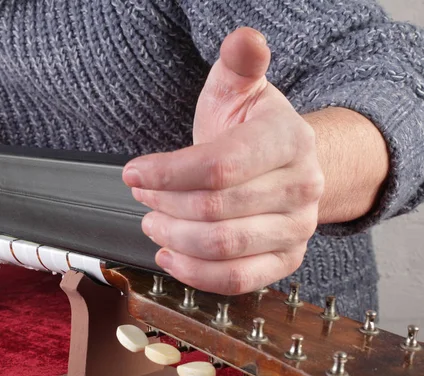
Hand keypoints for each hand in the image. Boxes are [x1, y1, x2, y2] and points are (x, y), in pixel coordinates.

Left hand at [122, 27, 324, 294]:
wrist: (284, 165)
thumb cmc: (251, 129)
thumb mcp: (240, 92)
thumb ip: (238, 66)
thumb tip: (243, 38)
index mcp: (289, 140)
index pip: (220, 165)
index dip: (168, 173)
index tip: (132, 172)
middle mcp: (302, 187)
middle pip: (215, 209)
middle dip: (164, 203)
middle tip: (142, 194)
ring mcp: (297, 228)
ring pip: (223, 247)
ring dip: (174, 237)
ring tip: (152, 222)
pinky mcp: (286, 259)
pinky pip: (239, 279)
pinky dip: (196, 273)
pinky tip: (170, 255)